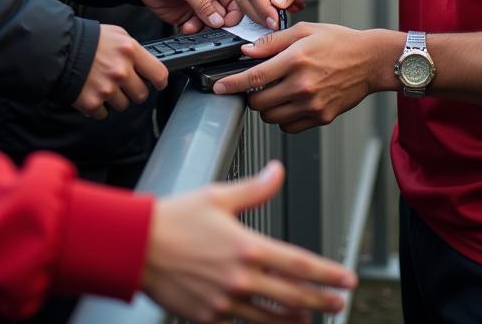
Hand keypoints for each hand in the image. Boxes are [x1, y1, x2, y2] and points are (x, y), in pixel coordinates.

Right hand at [73, 24, 167, 118]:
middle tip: (122, 83)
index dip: (160, 82)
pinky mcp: (92, 103)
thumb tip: (146, 63)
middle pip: (141, 95)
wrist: (58, 50)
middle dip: (134, 91)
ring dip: (115, 98)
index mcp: (130, 51)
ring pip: (123, 105)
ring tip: (103, 84)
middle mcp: (121, 71)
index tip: (157, 84)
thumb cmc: (88, 40)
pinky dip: (99, 107)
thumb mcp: (117, 34)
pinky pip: (104, 114)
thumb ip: (134, 49)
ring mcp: (107, 89)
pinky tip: (93, 92)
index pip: (159, 74)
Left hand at [138, 0, 243, 33]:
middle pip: (223, 14)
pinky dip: (192, 31)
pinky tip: (184, 28)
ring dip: (203, 29)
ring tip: (191, 27)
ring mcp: (197, 5)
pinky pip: (196, 28)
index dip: (234, 13)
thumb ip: (202, 3)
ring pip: (210, 24)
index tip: (227, 24)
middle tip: (207, 26)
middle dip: (216, 24)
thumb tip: (219, 21)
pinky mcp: (186, 15)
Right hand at [142, 161, 355, 322]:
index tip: (346, 278)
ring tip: (310, 317)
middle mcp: (240, 279)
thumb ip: (254, 189)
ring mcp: (224, 302)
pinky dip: (258, 322)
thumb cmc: (174, 218)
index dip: (327, 273)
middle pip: (292, 295)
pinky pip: (239, 322)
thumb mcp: (218, 195)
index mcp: (247, 247)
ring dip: (294, 317)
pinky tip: (266, 320)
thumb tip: (277, 172)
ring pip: (270, 317)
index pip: (299, 264)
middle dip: (320, 299)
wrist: (135, 246)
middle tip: (339, 301)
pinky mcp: (207, 316)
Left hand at [212, 24, 386, 133]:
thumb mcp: (305, 31)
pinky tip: (291, 101)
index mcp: (296, 59)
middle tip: (255, 86)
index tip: (218, 88)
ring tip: (276, 91)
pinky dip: (284, 117)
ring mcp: (312, 104)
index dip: (232, 84)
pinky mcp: (321, 117)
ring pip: (271, 117)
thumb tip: (247, 51)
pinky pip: (289, 126)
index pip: (255, 77)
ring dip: (267, 107)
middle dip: (250, 95)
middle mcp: (303, 85)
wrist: (371, 60)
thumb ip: (272, 42)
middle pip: (259, 102)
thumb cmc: (340, 42)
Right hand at [237, 0, 323, 27]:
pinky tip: (290, 8)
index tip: (276, 22)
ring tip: (292, 8)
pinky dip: (272, 15)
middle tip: (280, 24)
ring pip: (248, 7)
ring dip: (267, 16)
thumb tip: (277, 3)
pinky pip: (256, 10)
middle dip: (261, 16)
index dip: (262, 8)